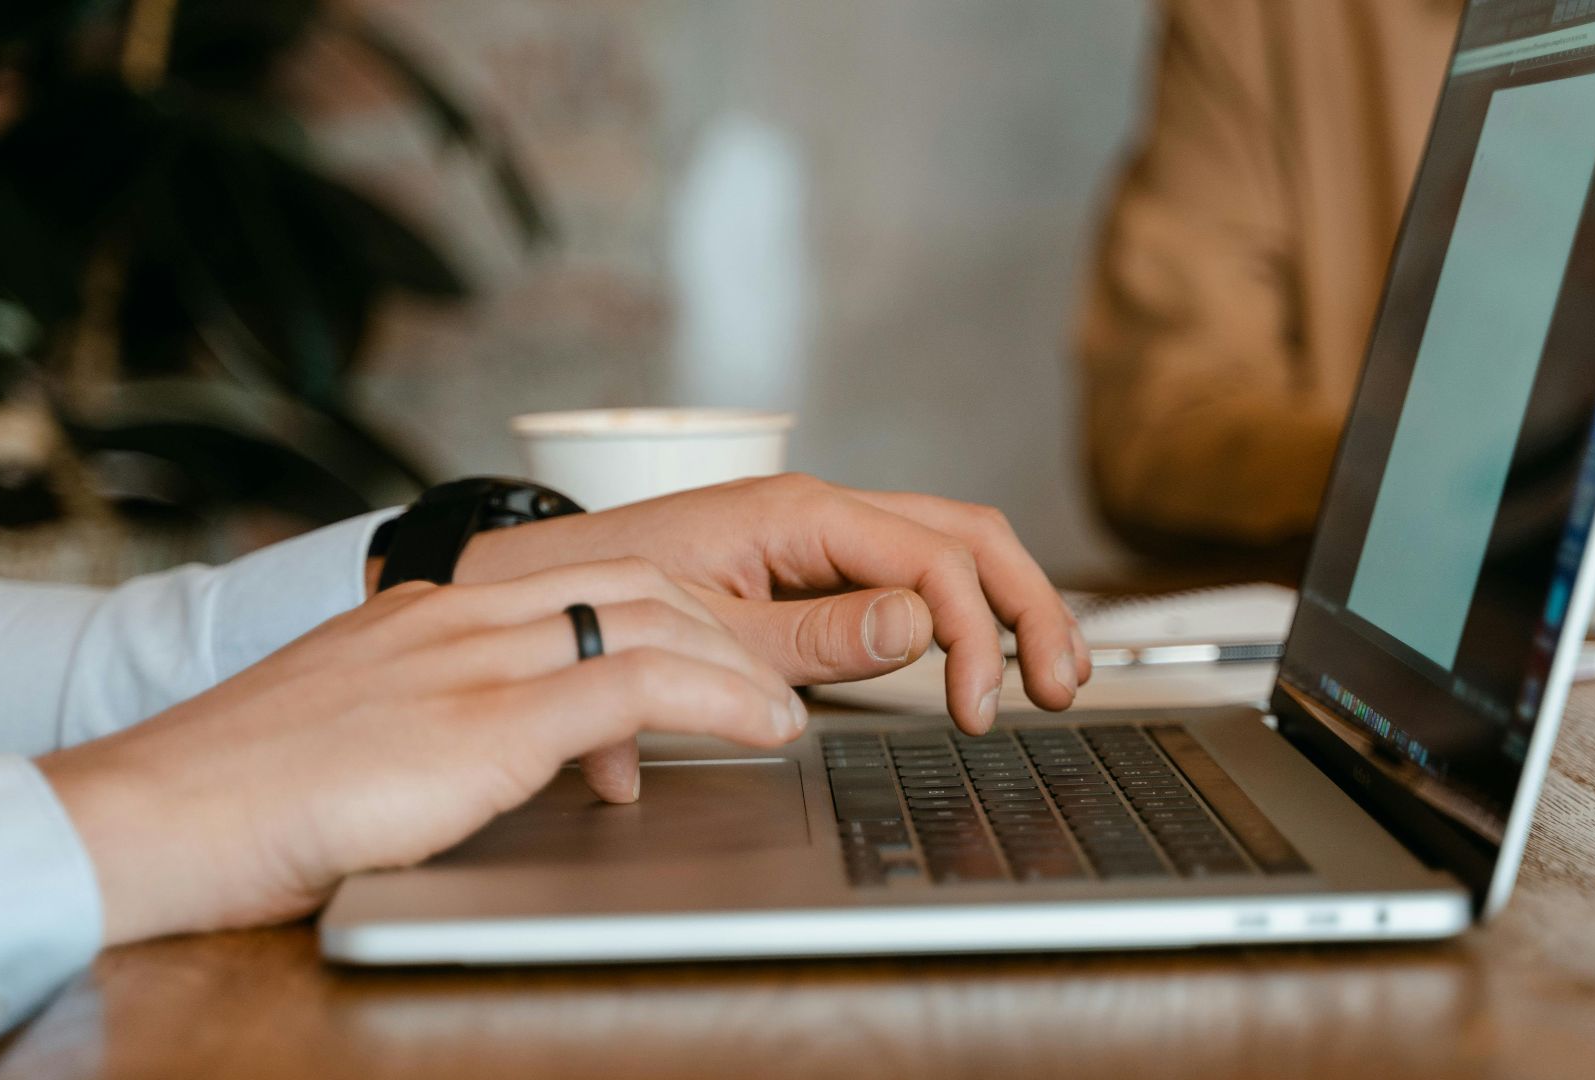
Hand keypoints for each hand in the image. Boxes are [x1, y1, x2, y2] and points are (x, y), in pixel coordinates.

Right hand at [38, 559, 803, 945]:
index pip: (579, 580)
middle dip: (720, 624)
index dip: (668, 610)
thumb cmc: (241, 796)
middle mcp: (456, 617)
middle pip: (632, 582)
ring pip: (648, 617)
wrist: (153, 814)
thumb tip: (502, 757)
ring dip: (737, 660)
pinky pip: (634, 686)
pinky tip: (763, 728)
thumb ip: (432, 723)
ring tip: (782, 709)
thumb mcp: (355, 734)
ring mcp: (469, 662)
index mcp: (425, 613)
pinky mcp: (481, 722)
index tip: (715, 647)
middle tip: (771, 675)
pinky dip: (718, 699)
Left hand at [455, 475, 1091, 732]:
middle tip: (1060, 684)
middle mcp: (821, 512)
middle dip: (1028, 606)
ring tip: (1050, 669)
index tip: (974, 709)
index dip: (974, 634)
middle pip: (966, 536)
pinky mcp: (812, 567)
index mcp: (800, 513)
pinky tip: (988, 650)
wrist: (534, 583)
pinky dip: (965, 609)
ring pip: (950, 546)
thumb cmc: (600, 594)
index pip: (931, 560)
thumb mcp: (706, 627)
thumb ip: (814, 635)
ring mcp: (820, 536)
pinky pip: (911, 570)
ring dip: (1011, 603)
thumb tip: (918, 627)